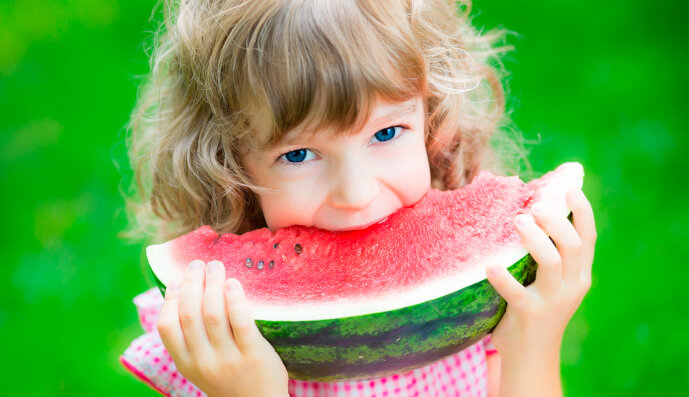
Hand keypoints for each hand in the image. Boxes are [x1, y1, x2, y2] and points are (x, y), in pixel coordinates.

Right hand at [156, 260, 288, 396]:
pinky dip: (235, 299)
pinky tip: (234, 284)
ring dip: (212, 284)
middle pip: (190, 314)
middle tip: (198, 264)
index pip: (167, 326)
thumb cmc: (229, 379)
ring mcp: (229, 359)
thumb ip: (191, 338)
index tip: (178, 280)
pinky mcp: (253, 355)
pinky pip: (241, 322)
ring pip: (213, 314)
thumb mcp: (201, 365)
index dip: (170, 299)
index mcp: (186, 363)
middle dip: (192, 283)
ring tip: (215, 267)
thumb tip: (183, 293)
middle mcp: (203, 361)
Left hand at [485, 189, 596, 358]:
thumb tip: (529, 211)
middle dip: (556, 221)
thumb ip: (549, 254)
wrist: (531, 356)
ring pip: (551, 263)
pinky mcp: (529, 315)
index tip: (569, 190)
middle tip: (535, 206)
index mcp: (579, 275)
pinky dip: (503, 277)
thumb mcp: (551, 282)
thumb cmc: (536, 308)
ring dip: (535, 238)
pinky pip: (516, 293)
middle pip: (574, 246)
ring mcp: (552, 301)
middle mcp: (571, 286)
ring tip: (517, 220)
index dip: (582, 211)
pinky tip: (490, 265)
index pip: (588, 238)